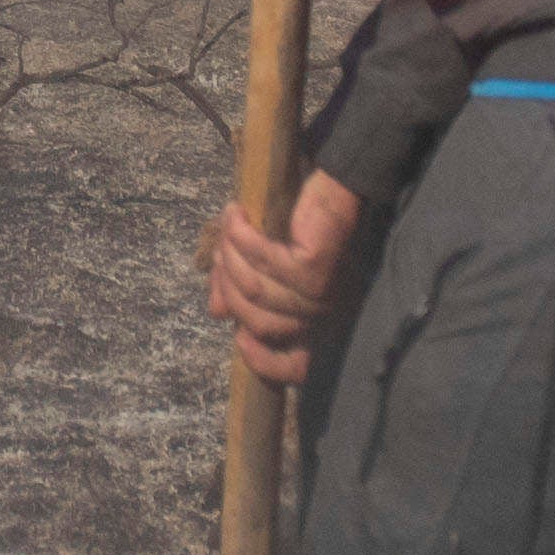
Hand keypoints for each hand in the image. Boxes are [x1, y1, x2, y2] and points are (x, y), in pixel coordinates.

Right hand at [208, 165, 358, 380]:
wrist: (338, 186)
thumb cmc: (301, 227)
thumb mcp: (264, 263)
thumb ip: (240, 288)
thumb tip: (217, 312)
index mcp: (319, 322)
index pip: (296, 367)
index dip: (263, 362)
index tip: (239, 339)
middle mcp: (325, 315)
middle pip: (258, 322)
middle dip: (230, 287)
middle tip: (222, 252)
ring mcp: (322, 293)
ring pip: (255, 290)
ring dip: (232, 256)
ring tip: (229, 227)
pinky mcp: (315, 268)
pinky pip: (262, 262)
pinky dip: (241, 237)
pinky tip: (235, 215)